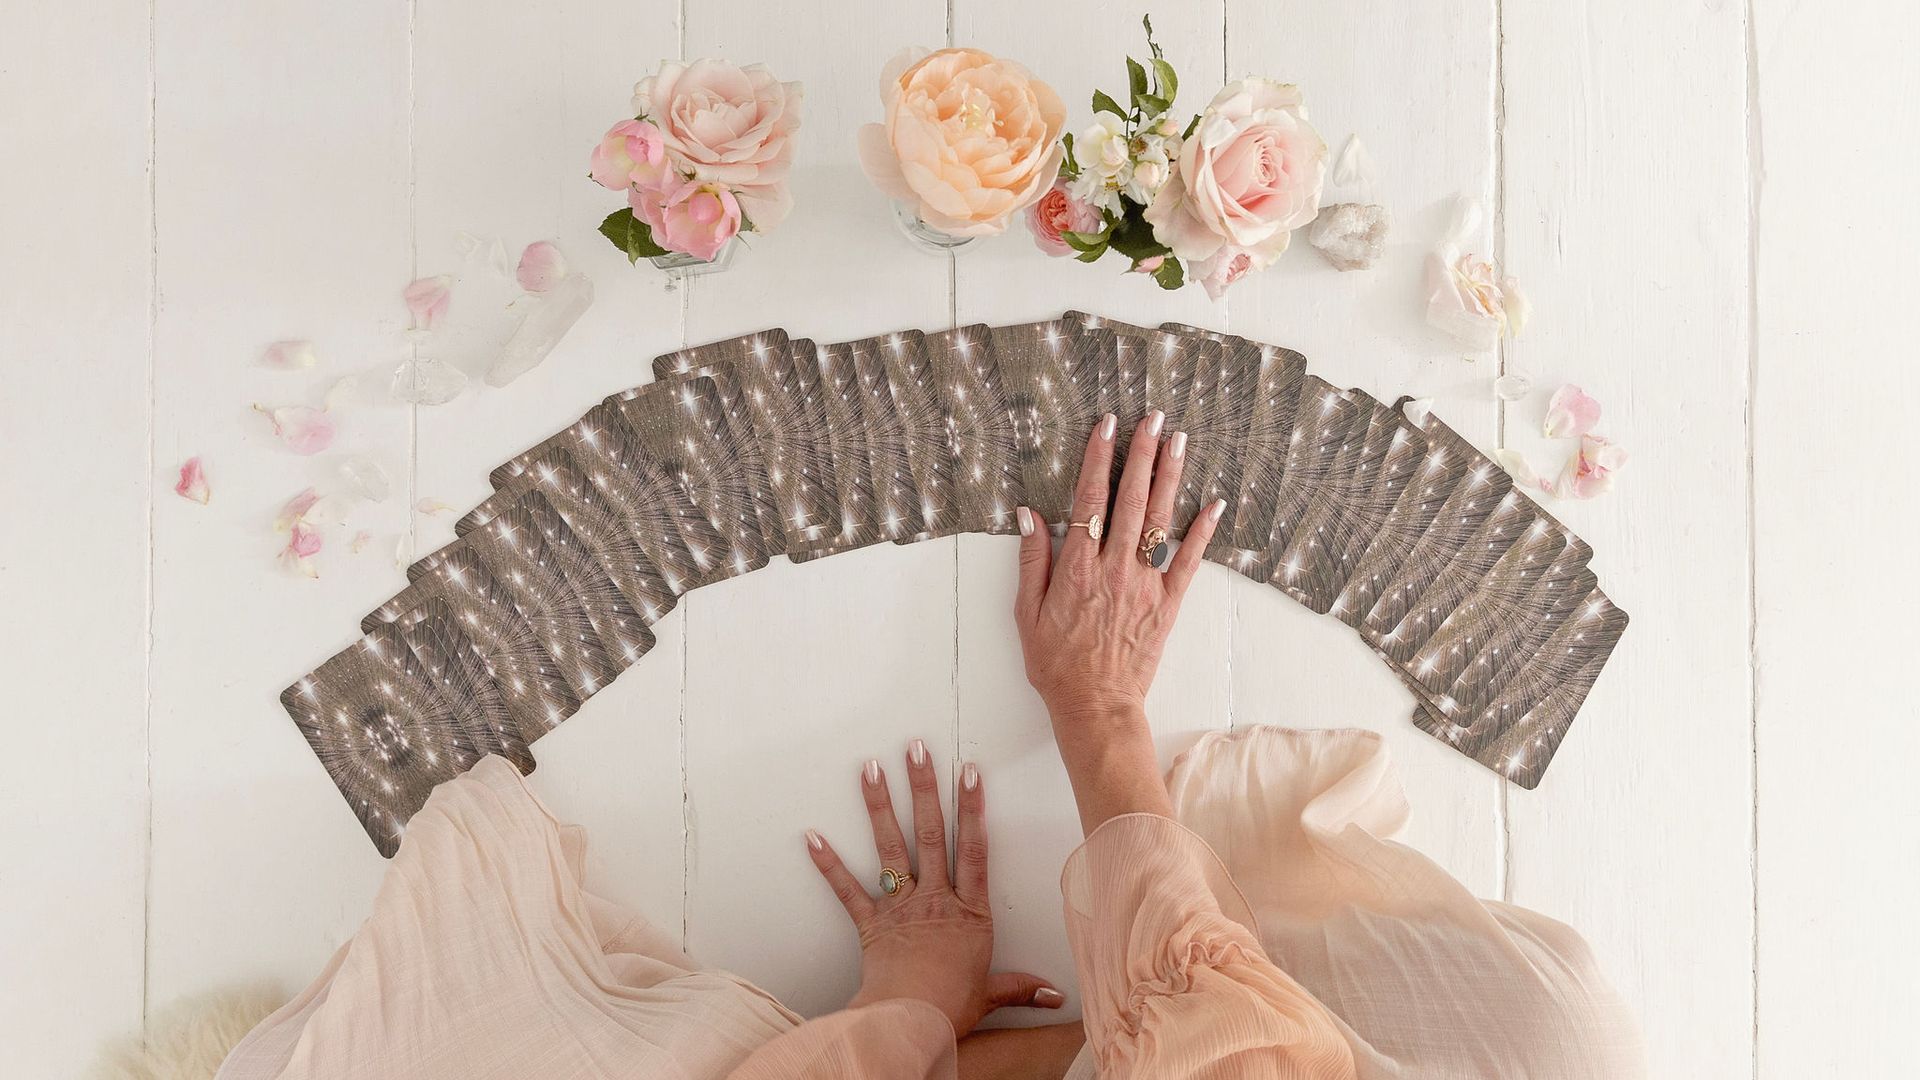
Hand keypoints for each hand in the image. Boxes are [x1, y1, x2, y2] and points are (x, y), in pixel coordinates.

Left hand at [805, 739, 1063, 1036]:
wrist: (908, 1022)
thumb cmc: (950, 1008)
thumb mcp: (991, 994)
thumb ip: (1020, 988)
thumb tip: (1056, 997)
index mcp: (969, 912)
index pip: (974, 848)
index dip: (972, 807)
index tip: (969, 772)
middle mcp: (935, 899)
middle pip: (929, 833)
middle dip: (923, 787)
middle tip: (916, 749)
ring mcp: (900, 908)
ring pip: (890, 848)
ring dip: (878, 806)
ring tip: (869, 768)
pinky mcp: (871, 924)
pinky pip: (847, 890)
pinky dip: (829, 864)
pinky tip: (813, 836)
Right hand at [1012, 411, 1224, 831]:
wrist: (1095, 705)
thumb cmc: (1056, 663)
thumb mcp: (1027, 613)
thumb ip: (1032, 561)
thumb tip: (1030, 515)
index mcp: (1078, 568)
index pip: (1089, 500)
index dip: (1098, 459)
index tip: (1107, 426)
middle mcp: (1114, 568)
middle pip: (1131, 499)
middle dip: (1142, 454)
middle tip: (1153, 418)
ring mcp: (1145, 584)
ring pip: (1161, 520)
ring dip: (1171, 477)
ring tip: (1179, 440)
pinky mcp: (1168, 604)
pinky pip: (1188, 561)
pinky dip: (1202, 530)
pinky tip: (1213, 503)